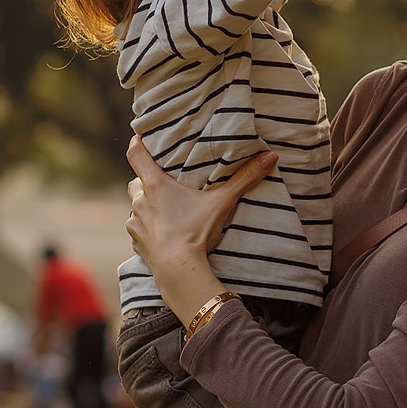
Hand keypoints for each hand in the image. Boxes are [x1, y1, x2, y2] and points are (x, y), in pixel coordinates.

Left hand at [125, 134, 276, 323]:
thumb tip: (271, 156)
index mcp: (155, 185)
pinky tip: (163, 234)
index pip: (135, 154)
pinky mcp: (137, 244)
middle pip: (135, 182)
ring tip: (165, 210)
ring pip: (136, 207)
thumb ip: (245, 178)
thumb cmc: (195, 231)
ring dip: (147, 206)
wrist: (178, 270)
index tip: (142, 138)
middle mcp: (140, 201)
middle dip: (146, 180)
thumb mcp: (222, 202)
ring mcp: (135, 224)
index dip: (137, 143)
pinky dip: (147, 229)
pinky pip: (138, 231)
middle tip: (164, 182)